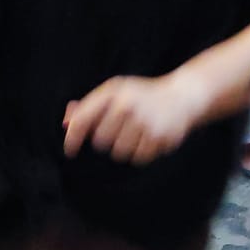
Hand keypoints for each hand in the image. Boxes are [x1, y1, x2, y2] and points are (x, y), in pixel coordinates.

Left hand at [62, 70, 205, 164]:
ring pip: (118, 152)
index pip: (83, 119)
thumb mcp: (116, 92)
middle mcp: (127, 105)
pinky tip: (150, 137)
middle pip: (100, 141)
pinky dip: (141, 151)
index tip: (69, 150)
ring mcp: (143, 122)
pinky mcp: (159, 137)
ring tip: (138, 131)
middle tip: (123, 127)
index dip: (73, 137)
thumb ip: (90, 106)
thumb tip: (66, 123)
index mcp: (113, 92)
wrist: (183, 96)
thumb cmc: (142, 95)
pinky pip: (137, 158)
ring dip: (125, 146)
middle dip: (108, 138)